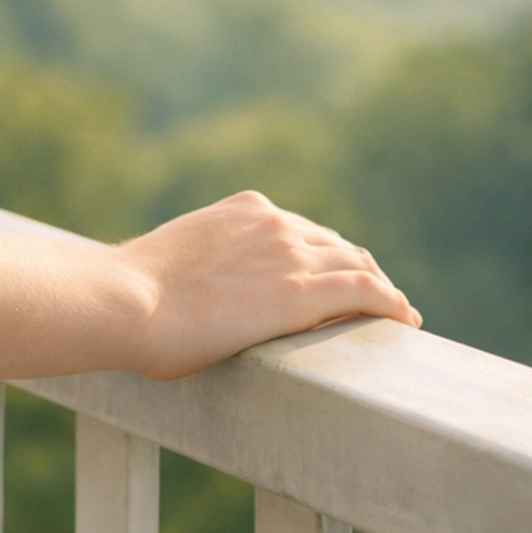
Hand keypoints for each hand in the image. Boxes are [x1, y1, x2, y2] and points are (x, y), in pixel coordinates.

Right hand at [111, 190, 420, 379]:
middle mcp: (273, 221)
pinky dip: (391, 304)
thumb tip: (191, 296)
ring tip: (398, 317)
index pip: (305, 231)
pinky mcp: (301, 292)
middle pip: (337, 245)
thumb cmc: (135, 296)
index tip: (340, 281)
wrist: (126, 300)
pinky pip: (366, 291)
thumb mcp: (177, 263)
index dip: (330, 256)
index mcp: (243, 210)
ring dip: (383, 291)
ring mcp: (289, 253)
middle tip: (377, 303)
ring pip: (358, 265)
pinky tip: (405, 322)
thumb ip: (203, 268)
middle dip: (361, 273)